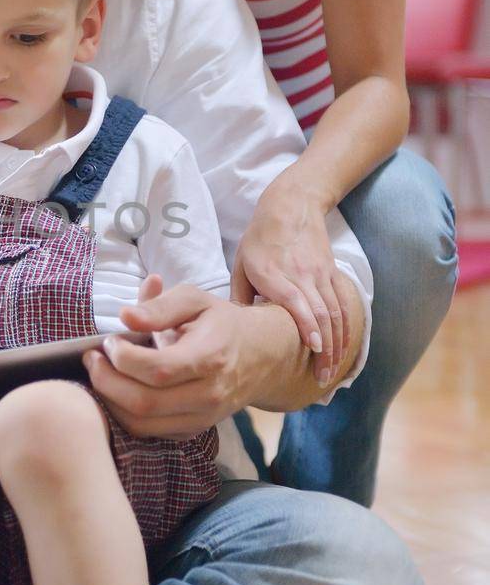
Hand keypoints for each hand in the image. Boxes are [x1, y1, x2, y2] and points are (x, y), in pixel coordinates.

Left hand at [82, 274, 266, 436]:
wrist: (260, 357)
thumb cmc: (220, 323)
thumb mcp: (195, 300)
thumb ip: (160, 305)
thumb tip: (125, 316)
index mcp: (210, 357)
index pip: (157, 370)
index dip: (122, 357)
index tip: (109, 340)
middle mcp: (209, 395)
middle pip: (144, 403)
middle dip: (107, 381)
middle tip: (92, 358)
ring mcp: (202, 418)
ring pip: (143, 424)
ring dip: (110, 401)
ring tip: (99, 373)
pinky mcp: (192, 431)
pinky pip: (150, 432)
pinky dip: (124, 415)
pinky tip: (117, 390)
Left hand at [231, 184, 347, 385]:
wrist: (291, 206)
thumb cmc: (259, 239)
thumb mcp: (240, 264)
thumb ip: (240, 297)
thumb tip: (238, 331)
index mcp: (273, 274)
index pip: (296, 302)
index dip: (307, 326)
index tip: (312, 349)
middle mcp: (300, 275)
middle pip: (321, 314)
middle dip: (324, 349)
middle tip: (322, 379)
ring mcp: (319, 274)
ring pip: (335, 313)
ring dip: (336, 345)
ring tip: (332, 372)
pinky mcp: (331, 273)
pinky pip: (343, 305)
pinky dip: (346, 329)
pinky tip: (344, 349)